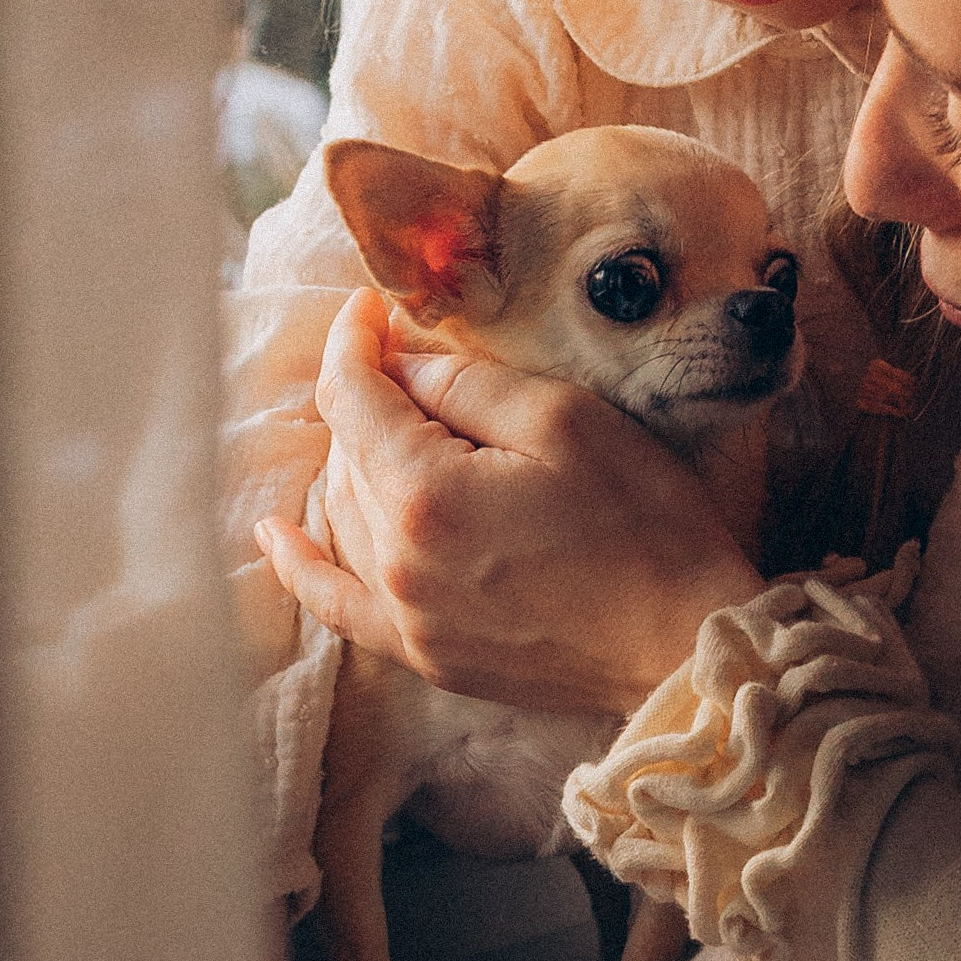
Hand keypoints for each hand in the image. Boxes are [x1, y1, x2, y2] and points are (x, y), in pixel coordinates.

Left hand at [255, 289, 759, 713]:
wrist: (684, 645)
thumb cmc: (647, 528)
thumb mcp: (567, 421)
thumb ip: (469, 385)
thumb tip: (400, 366)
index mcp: (426, 494)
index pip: (353, 395)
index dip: (356, 339)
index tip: (373, 307)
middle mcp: (397, 560)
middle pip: (348, 452)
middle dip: (370, 394)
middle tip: (410, 356)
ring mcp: (406, 614)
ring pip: (345, 513)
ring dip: (359, 459)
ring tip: (397, 421)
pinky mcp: (426, 653)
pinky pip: (336, 604)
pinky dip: (302, 566)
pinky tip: (275, 536)